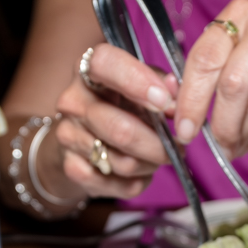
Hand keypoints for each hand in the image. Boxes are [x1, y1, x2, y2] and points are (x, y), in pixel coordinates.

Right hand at [48, 43, 177, 198]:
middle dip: (158, 144)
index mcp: (90, 69)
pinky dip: (138, 182)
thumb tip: (177, 98)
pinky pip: (118, 184)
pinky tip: (139, 172)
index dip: (136, 81)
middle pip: (120, 129)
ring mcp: (68, 135)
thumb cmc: (122, 105)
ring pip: (124, 162)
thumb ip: (164, 86)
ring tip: (156, 156)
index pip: (104, 63)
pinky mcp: (72, 167)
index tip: (164, 102)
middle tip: (178, 147)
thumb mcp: (143, 86)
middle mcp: (73, 100)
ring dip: (151, 164)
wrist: (85, 140)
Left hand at [173, 0, 247, 154]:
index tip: (183, 128)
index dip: (190, 98)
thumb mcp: (245, 52)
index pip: (205, 57)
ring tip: (233, 145)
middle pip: (230, 82)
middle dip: (219, 122)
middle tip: (214, 144)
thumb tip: (180, 114)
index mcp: (239, 12)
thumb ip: (214, 76)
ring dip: (240, 132)